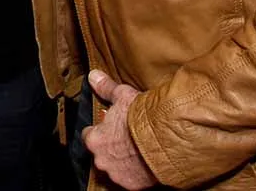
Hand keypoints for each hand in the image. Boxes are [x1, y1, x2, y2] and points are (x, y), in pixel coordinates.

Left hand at [82, 70, 156, 190]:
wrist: (166, 139)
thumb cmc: (142, 117)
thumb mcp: (122, 95)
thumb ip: (106, 88)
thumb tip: (93, 76)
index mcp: (95, 139)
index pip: (88, 135)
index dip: (99, 130)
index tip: (108, 126)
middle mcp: (101, 159)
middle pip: (101, 152)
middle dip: (111, 145)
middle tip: (126, 135)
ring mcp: (117, 174)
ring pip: (115, 166)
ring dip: (123, 159)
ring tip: (138, 147)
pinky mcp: (133, 185)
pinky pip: (131, 178)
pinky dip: (136, 171)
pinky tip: (146, 159)